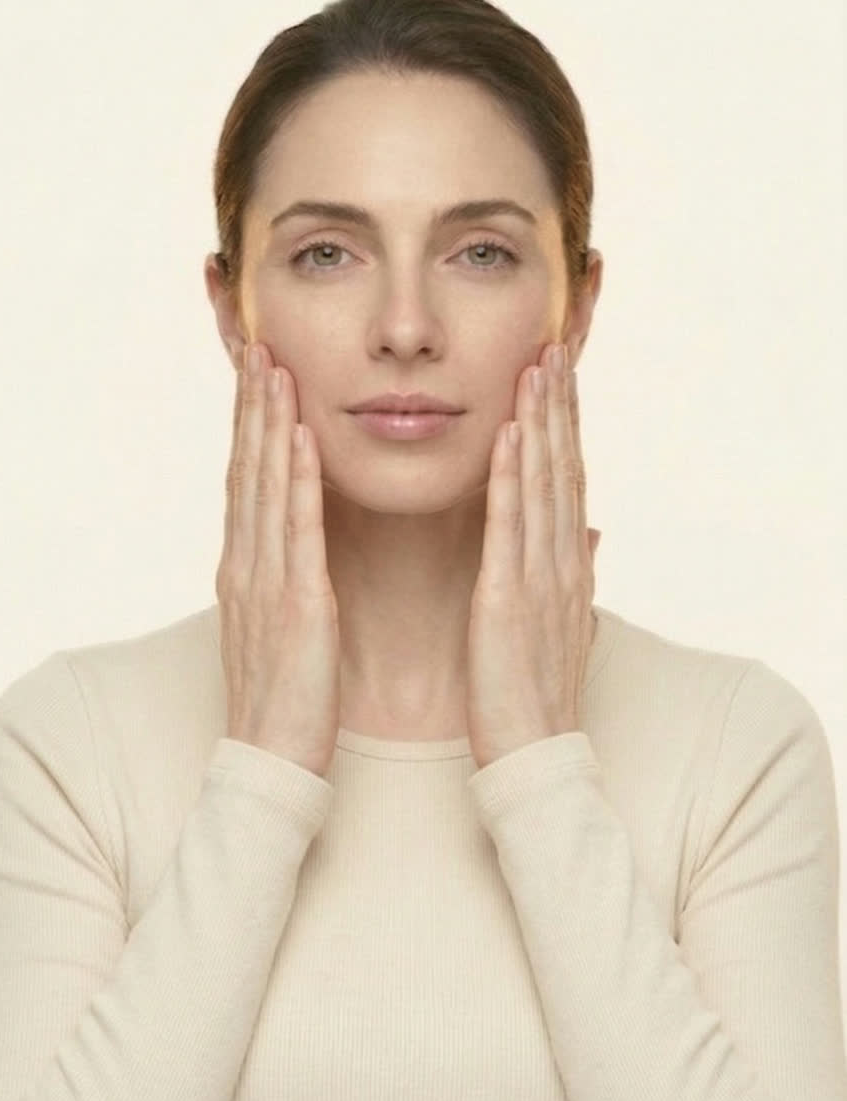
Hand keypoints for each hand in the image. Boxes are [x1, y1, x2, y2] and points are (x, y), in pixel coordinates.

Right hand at [215, 344, 340, 778]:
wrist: (274, 763)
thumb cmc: (289, 701)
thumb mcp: (286, 626)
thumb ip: (290, 579)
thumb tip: (299, 547)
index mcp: (249, 570)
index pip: (248, 481)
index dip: (252, 423)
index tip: (262, 372)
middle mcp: (247, 566)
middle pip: (246, 470)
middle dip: (253, 405)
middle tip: (259, 342)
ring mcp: (263, 583)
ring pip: (261, 487)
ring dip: (267, 424)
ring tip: (273, 366)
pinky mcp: (291, 607)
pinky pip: (291, 533)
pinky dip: (291, 481)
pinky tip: (297, 440)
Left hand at [466, 343, 600, 769]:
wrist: (533, 754)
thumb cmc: (534, 695)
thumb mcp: (561, 624)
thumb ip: (573, 572)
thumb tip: (592, 532)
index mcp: (565, 568)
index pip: (566, 481)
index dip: (564, 426)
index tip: (558, 376)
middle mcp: (560, 563)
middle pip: (562, 469)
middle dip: (558, 406)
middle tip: (552, 345)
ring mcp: (539, 579)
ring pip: (542, 485)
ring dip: (539, 422)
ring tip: (536, 368)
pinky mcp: (508, 599)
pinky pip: (512, 528)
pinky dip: (512, 479)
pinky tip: (508, 437)